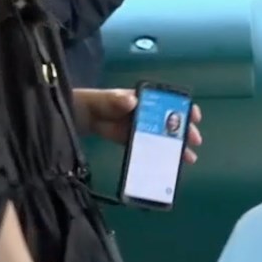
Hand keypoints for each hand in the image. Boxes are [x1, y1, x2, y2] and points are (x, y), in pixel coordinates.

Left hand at [73, 89, 202, 163]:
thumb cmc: (84, 103)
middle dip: (181, 128)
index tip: (194, 115)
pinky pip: (142, 146)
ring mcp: (131, 125)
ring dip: (173, 144)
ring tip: (188, 158)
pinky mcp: (123, 139)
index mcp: (134, 97)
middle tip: (195, 141)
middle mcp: (136, 110)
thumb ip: (112, 100)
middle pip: (163, 118)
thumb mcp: (97, 100)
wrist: (66, 116)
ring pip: (157, 134)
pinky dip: (154, 154)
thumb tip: (132, 100)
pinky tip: (165, 165)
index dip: (180, 105)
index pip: (162, 99)